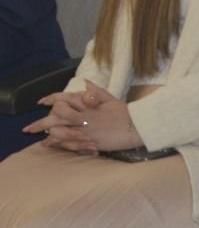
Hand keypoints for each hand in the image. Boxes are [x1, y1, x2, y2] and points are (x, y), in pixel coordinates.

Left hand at [27, 81, 141, 152]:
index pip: (66, 98)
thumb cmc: (127, 113)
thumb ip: (97, 92)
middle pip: (58, 116)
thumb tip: (85, 82)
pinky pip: (72, 144)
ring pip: (61, 131)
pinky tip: (54, 145)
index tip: (41, 102)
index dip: (52, 99)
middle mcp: (86, 116)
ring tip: (41, 138)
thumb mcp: (112, 99)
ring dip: (49, 135)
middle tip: (28, 129)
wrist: (140, 127)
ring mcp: (88, 130)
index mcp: (90, 104)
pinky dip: (61, 145)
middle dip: (41, 122)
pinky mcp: (92, 142)